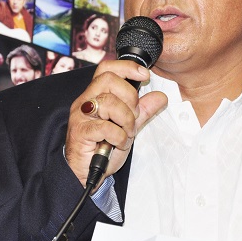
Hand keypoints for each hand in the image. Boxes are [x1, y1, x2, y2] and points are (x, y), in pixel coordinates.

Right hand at [65, 60, 166, 187]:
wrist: (86, 173)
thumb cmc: (103, 147)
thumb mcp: (129, 126)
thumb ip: (143, 110)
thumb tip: (160, 96)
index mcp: (95, 95)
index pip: (107, 68)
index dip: (127, 67)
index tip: (145, 75)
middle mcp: (86, 101)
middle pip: (108, 79)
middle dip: (129, 96)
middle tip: (134, 114)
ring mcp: (81, 116)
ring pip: (109, 102)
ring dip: (126, 119)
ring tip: (127, 132)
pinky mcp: (81, 132)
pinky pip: (106, 127)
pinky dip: (119, 136)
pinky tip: (119, 143)